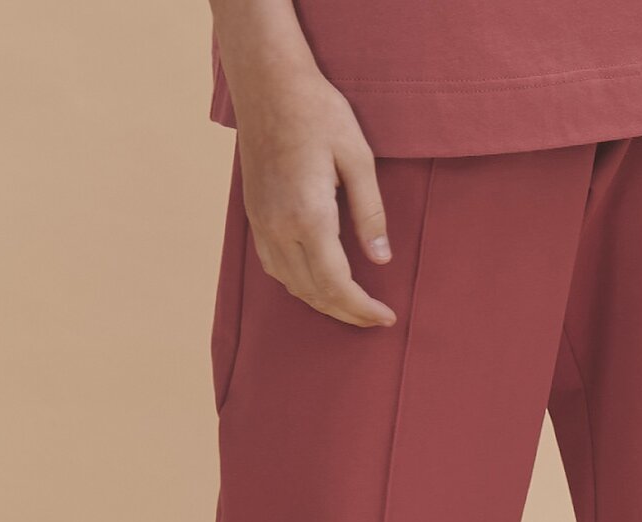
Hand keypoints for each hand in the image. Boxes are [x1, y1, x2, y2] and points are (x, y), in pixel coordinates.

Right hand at [235, 63, 395, 327]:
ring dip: (323, 303)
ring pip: (293, 286)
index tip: (386, 318)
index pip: (337, 284)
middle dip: (348, 313)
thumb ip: (370, 213)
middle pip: (315, 293)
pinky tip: (318, 284)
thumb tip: (381, 259)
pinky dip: (300, 286)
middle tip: (375, 319)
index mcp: (309, 216)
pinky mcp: (255, 217)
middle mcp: (279, 228)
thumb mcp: (358, 157)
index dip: (362, 309)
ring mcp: (262, 225)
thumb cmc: (317, 111)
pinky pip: (276, 268)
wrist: (267, 82)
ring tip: (352, 307)